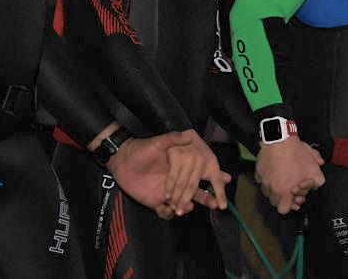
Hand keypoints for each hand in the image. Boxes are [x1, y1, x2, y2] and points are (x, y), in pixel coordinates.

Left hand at [106, 131, 227, 219]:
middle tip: (215, 203)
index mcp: (180, 168)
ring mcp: (167, 193)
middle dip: (206, 199)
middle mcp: (176, 181)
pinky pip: (165, 212)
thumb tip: (188, 135)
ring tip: (190, 206)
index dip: (213, 178)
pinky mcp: (155, 202)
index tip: (225, 179)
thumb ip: (172, 139)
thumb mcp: (157, 142)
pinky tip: (169, 210)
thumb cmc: (141, 149)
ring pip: (183, 204)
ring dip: (188, 206)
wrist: (122, 161)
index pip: (200, 174)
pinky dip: (168, 213)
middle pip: (195, 192)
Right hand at [255, 137, 324, 213]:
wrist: (279, 139)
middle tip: (288, 187)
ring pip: (267, 192)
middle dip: (282, 197)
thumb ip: (318, 181)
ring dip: (274, 189)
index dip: (290, 204)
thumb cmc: (295, 154)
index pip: (284, 210)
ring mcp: (264, 181)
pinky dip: (267, 179)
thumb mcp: (314, 168)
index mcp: (285, 192)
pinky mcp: (258, 172)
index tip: (294, 195)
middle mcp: (272, 189)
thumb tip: (316, 184)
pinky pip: (261, 181)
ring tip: (281, 179)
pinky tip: (274, 172)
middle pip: (275, 203)